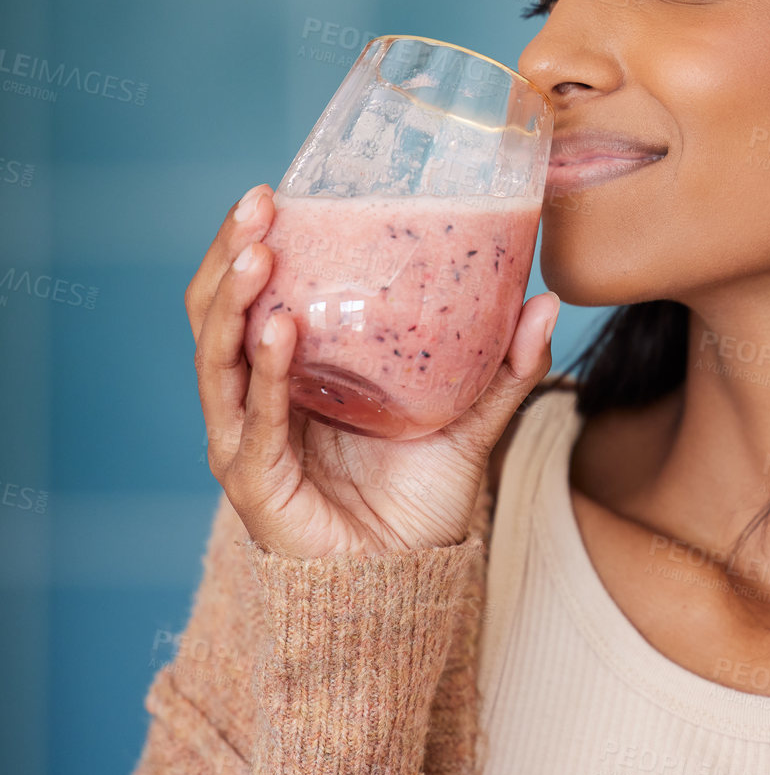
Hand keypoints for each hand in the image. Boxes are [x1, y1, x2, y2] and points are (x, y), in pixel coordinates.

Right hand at [186, 182, 558, 558]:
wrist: (406, 586)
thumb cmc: (421, 501)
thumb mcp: (470, 421)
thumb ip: (505, 368)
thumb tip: (545, 300)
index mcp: (296, 372)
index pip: (257, 293)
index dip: (258, 242)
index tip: (279, 189)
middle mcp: (260, 397)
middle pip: (221, 312)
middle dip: (232, 253)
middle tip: (258, 202)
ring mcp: (248, 437)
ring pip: (219, 355)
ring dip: (233, 298)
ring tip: (258, 252)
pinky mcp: (255, 480)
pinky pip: (253, 418)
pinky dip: (264, 371)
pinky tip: (280, 329)